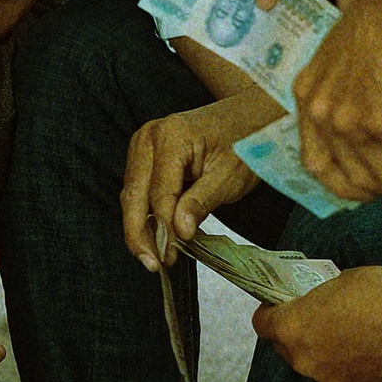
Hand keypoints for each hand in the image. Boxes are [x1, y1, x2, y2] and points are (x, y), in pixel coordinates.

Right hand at [120, 95, 263, 264]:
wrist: (250, 116)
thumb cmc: (245, 143)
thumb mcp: (228, 177)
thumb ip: (201, 202)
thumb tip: (179, 233)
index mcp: (170, 137)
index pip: (159, 194)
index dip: (164, 229)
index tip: (171, 257)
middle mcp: (148, 137)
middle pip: (134, 195)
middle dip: (140, 233)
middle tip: (152, 264)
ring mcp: (143, 143)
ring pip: (131, 194)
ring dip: (139, 226)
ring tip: (153, 256)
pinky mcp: (146, 153)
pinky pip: (138, 188)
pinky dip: (145, 212)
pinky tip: (155, 235)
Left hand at [253, 267, 381, 381]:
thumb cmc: (378, 293)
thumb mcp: (338, 282)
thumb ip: (317, 301)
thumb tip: (317, 307)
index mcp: (293, 328)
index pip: (262, 324)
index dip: (270, 313)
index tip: (280, 307)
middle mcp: (304, 360)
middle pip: (287, 349)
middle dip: (298, 336)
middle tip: (319, 321)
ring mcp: (329, 380)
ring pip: (316, 366)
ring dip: (325, 354)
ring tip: (351, 339)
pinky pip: (344, 378)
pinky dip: (351, 368)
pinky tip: (369, 353)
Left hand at [291, 0, 381, 199]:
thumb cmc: (380, 17)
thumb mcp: (342, 61)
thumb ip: (346, 98)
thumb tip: (372, 132)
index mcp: (306, 99)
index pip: (317, 166)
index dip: (347, 184)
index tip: (372, 186)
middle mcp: (322, 116)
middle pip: (356, 182)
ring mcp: (352, 122)